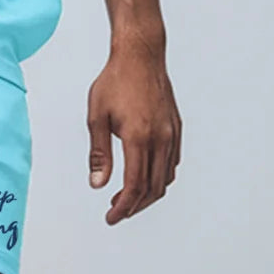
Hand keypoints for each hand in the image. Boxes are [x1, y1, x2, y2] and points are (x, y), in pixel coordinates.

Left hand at [86, 36, 181, 224]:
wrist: (141, 55)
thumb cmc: (114, 81)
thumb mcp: (96, 116)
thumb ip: (99, 153)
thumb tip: (98, 184)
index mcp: (139, 137)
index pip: (134, 186)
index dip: (123, 207)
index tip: (111, 218)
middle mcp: (160, 139)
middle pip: (152, 188)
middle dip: (134, 206)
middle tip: (115, 212)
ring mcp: (171, 134)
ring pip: (165, 178)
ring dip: (148, 194)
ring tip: (127, 198)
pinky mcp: (176, 128)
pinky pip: (172, 163)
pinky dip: (160, 177)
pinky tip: (144, 176)